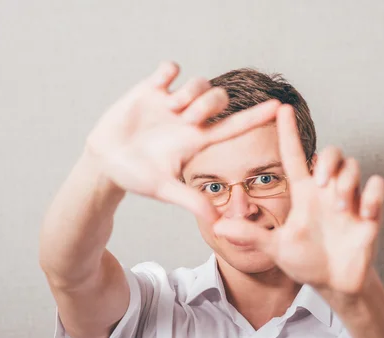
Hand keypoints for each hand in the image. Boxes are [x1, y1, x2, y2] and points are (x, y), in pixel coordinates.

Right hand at [86, 61, 279, 221]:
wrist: (105, 162)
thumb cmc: (135, 177)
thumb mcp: (163, 189)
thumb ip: (190, 201)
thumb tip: (217, 224)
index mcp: (196, 140)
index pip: (234, 126)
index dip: (256, 117)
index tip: (278, 107)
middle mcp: (189, 119)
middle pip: (219, 98)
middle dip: (209, 103)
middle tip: (186, 118)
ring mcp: (171, 102)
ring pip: (198, 82)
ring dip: (189, 92)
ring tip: (168, 108)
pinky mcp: (151, 89)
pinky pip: (170, 68)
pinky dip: (168, 72)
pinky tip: (159, 85)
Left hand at [213, 105, 383, 296]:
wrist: (335, 283)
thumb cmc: (305, 261)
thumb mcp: (276, 247)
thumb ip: (251, 235)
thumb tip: (217, 226)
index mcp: (303, 194)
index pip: (294, 156)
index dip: (288, 132)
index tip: (282, 108)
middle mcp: (325, 191)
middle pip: (330, 154)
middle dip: (328, 161)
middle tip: (320, 183)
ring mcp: (349, 200)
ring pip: (352, 166)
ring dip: (346, 180)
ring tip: (339, 207)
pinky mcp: (370, 213)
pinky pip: (377, 187)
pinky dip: (371, 195)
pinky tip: (363, 214)